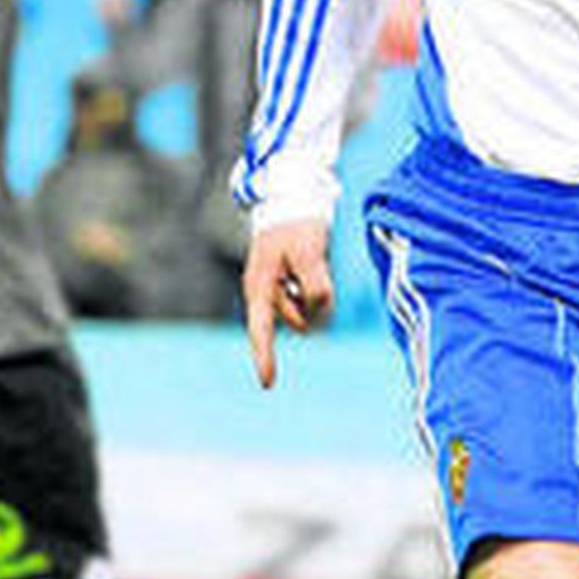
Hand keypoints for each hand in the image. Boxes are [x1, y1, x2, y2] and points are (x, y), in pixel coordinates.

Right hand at [243, 218, 333, 388]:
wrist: (293, 195)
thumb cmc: (297, 223)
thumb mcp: (309, 253)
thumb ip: (315, 287)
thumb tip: (319, 318)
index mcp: (259, 284)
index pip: (261, 328)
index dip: (264, 356)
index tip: (268, 383)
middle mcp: (264, 290)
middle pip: (297, 320)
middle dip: (313, 306)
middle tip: (316, 267)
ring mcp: (276, 288)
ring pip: (307, 310)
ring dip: (317, 293)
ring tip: (313, 258)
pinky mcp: (289, 283)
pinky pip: (311, 297)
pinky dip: (318, 287)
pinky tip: (314, 261)